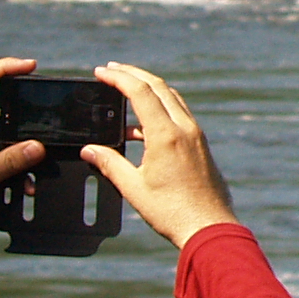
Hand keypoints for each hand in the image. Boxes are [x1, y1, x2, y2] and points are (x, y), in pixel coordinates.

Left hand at [0, 54, 46, 186]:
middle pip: (3, 113)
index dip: (4, 67)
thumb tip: (36, 148)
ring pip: (7, 139)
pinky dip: (19, 172)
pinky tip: (26, 187)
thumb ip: (7, 162)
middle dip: (26, 125)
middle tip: (41, 135)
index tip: (30, 65)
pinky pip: (5, 158)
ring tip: (31, 178)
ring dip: (23, 156)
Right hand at [82, 60, 239, 248]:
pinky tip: (140, 128)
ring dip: (148, 90)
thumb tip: (89, 150)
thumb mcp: (133, 188)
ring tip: (123, 94)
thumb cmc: (172, 211)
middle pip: (159, 87)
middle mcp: (185, 129)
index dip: (119, 77)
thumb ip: (110, 164)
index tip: (101, 71)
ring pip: (172, 99)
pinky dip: (160, 110)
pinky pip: (179, 116)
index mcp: (167, 135)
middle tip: (112, 70)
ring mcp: (196, 136)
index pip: (141, 92)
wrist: (209, 227)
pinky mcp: (201, 145)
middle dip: (134, 75)